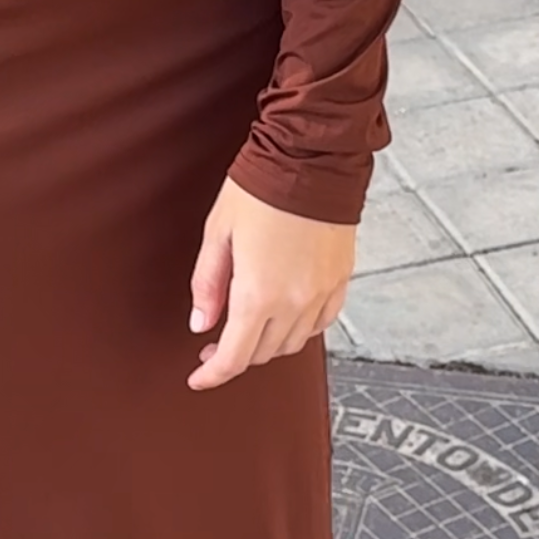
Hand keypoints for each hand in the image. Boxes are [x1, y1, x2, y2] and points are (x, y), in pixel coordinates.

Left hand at [187, 178, 354, 390]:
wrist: (312, 160)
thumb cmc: (261, 188)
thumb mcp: (218, 232)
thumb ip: (208, 283)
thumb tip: (200, 322)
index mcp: (258, 294)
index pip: (233, 357)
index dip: (212, 375)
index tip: (198, 378)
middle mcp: (293, 302)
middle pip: (262, 354)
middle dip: (234, 357)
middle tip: (214, 346)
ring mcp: (321, 294)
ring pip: (292, 344)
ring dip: (266, 346)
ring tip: (248, 329)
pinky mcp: (340, 281)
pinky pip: (320, 324)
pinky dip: (299, 330)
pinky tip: (284, 318)